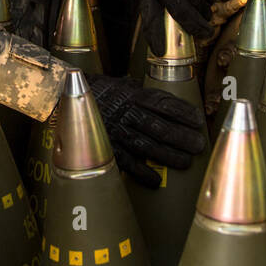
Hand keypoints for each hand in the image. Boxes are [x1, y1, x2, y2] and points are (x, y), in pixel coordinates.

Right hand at [88, 73, 206, 187]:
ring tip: (186, 162)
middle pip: (159, 126)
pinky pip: (126, 164)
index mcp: (133, 95)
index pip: (163, 103)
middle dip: (182, 137)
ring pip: (147, 146)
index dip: (183, 112)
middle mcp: (126, 113)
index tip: (199, 121)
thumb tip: (168, 100)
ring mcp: (115, 132)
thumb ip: (144, 92)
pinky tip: (156, 181)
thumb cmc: (101, 93)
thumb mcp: (122, 84)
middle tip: (199, 145)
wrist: (66, 101)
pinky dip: (142, 173)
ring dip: (169, 156)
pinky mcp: (105, 149)